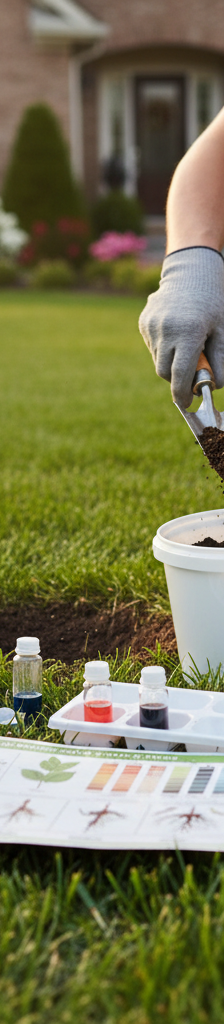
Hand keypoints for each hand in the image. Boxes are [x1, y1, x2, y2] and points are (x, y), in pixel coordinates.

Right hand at [139, 247, 223, 407]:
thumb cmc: (212, 301)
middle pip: (165, 372)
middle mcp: (166, 330)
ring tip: (186, 344)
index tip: (186, 404)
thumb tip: (214, 387)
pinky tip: (176, 332)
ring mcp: (151, 326)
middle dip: (177, 379)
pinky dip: (164, 348)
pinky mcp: (144, 322)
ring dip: (171, 362)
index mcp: (188, 332)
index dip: (182, 393)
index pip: (179, 374)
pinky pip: (152, 346)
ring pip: (158, 360)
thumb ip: (220, 361)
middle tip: (192, 372)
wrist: (191, 271)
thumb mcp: (222, 331)